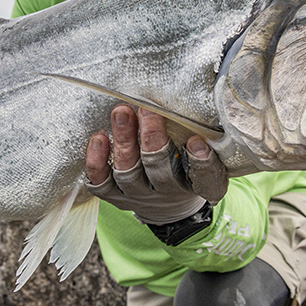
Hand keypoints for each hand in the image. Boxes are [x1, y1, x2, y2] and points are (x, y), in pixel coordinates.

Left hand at [84, 105, 227, 225]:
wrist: (166, 204)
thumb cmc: (186, 169)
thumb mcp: (207, 157)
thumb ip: (208, 137)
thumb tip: (202, 101)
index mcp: (194, 184)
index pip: (205, 179)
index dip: (202, 163)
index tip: (196, 142)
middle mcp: (165, 192)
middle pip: (159, 168)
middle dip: (152, 137)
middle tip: (147, 109)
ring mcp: (137, 194)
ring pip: (127, 172)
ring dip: (124, 141)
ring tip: (121, 113)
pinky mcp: (114, 195)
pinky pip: (101, 182)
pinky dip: (97, 162)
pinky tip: (98, 138)